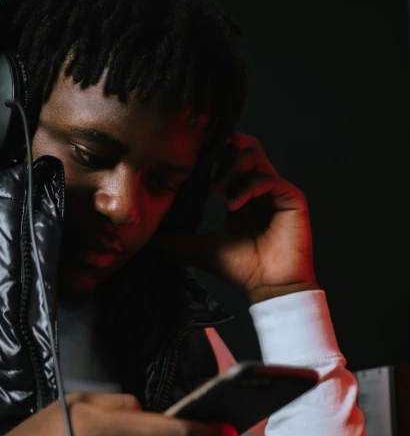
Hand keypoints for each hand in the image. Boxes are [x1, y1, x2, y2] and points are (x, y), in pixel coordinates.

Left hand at [152, 133, 318, 304]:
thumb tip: (144, 240)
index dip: (211, 153)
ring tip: (213, 193)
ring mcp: (276, 191)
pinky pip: (268, 179)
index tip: (188, 156)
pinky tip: (231, 206)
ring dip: (230, 169)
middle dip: (223, 147)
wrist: (267, 288)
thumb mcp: (199, 249)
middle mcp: (259, 188)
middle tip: (203, 158)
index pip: (227, 160)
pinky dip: (246, 188)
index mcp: (240, 195)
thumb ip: (174, 240)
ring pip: (255, 157)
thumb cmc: (238, 269)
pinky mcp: (292, 198)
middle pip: (245, 148)